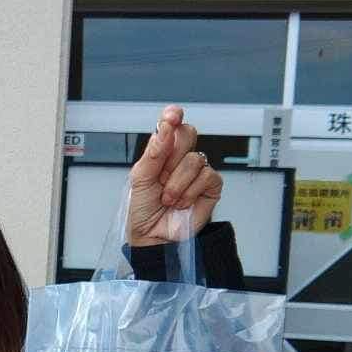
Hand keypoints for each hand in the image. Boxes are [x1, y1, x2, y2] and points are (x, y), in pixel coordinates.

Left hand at [127, 104, 221, 246]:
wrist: (152, 236)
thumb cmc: (143, 210)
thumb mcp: (140, 179)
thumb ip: (153, 153)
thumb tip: (165, 128)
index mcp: (162, 152)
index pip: (171, 126)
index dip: (173, 117)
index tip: (172, 114)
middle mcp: (180, 159)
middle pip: (188, 134)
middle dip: (173, 154)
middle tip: (162, 173)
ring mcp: (196, 172)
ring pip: (195, 159)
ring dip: (176, 183)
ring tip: (167, 198)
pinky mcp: (210, 187)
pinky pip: (208, 176)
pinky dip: (190, 191)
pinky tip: (182, 202)